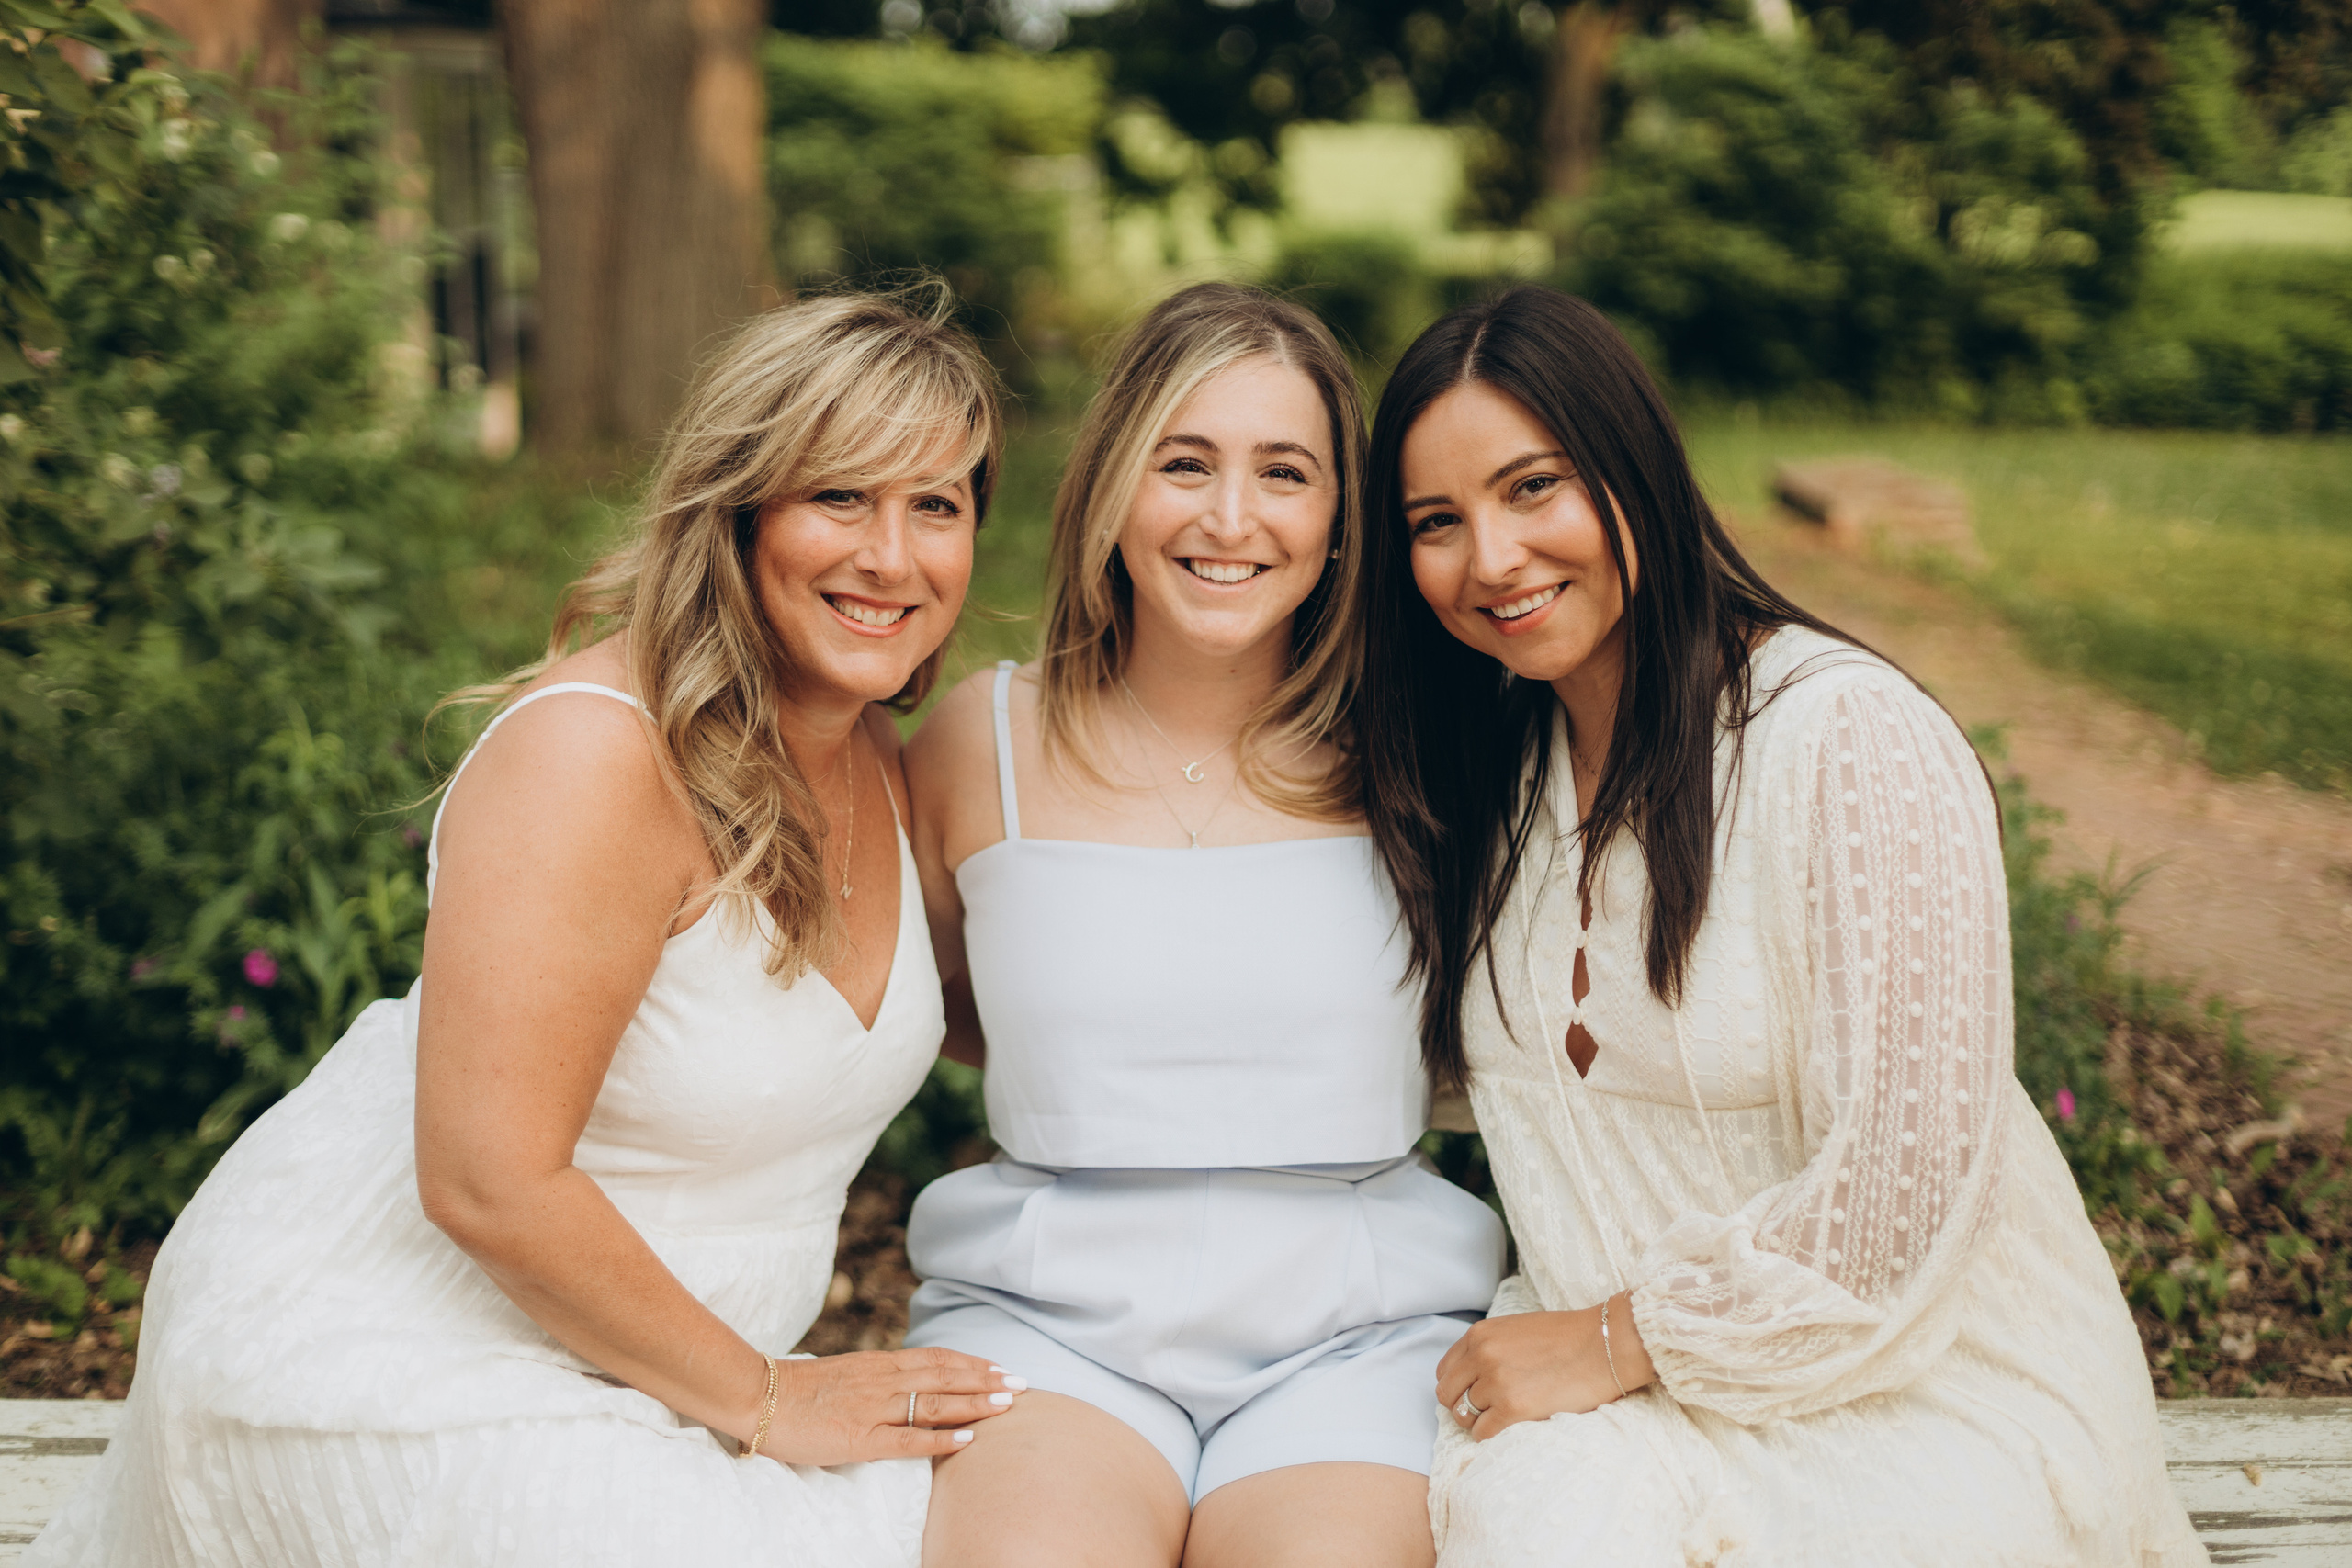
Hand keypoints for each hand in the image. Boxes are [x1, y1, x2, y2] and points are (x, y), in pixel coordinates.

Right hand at [757, 1345, 1027, 1464]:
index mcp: (879, 1363)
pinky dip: (940, 1439)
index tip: (1001, 1367)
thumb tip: (904, 1382)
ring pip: (935, 1403)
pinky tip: (967, 1440)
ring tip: (1009, 1404)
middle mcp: (883, 1380)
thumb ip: (876, 1377)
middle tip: (1023, 1382)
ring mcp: (873, 1409)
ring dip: (975, 1403)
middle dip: (987, 1380)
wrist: (758, 1394)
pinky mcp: (859, 1438)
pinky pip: (908, 1439)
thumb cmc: (798, 1389)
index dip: (972, 1363)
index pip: (936, 1359)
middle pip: (945, 1376)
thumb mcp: (845, 1373)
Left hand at [1435, 1293, 1655, 1440]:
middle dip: (1462, 1406)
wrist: (1605, 1345)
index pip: (1444, 1370)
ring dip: (1481, 1422)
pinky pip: (1482, 1434)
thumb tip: (1470, 1377)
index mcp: (1481, 1334)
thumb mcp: (1516, 1329)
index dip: (1457, 1386)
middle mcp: (1482, 1357)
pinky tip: (1513, 1427)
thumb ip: (1489, 1348)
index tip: (1472, 1394)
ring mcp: (1496, 1384)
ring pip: (1464, 1417)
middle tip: (1487, 1411)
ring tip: (1505, 1418)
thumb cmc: (1569, 1337)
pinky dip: (1493, 1435)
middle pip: (1448, 1395)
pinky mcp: (1513, 1410)